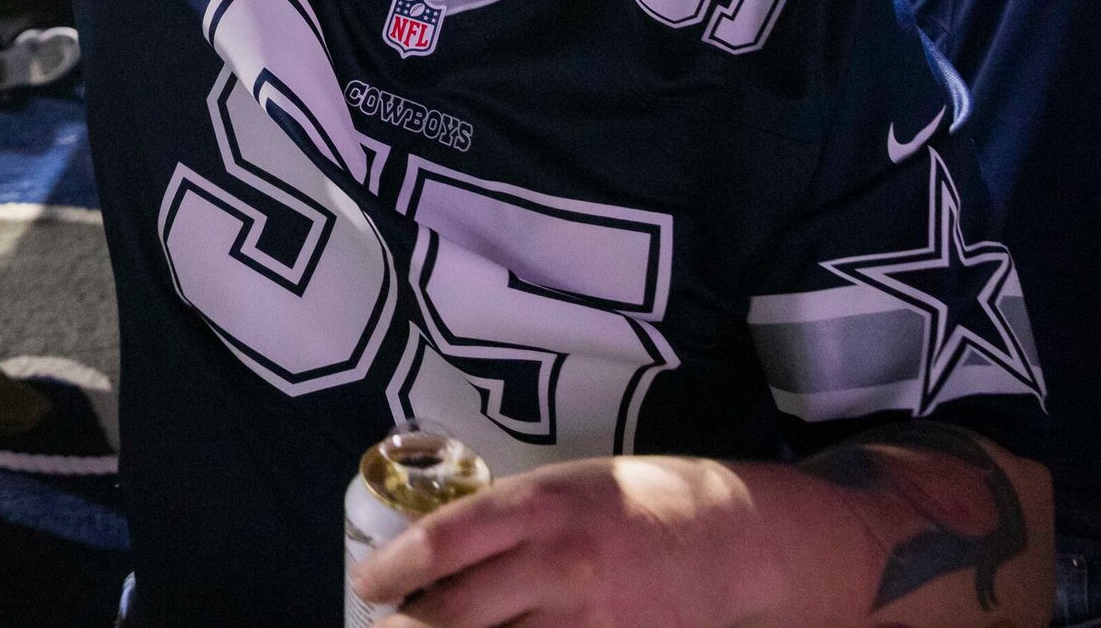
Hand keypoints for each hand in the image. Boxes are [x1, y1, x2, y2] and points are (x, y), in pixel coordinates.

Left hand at [356, 455, 767, 627]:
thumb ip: (502, 521)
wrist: (733, 539)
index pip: (442, 542)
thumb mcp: (561, 486)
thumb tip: (432, 564)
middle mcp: (558, 563)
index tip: (368, 584)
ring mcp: (590, 619)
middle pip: (456, 615)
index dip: (392, 570)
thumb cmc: (635, 503)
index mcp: (539, 506)